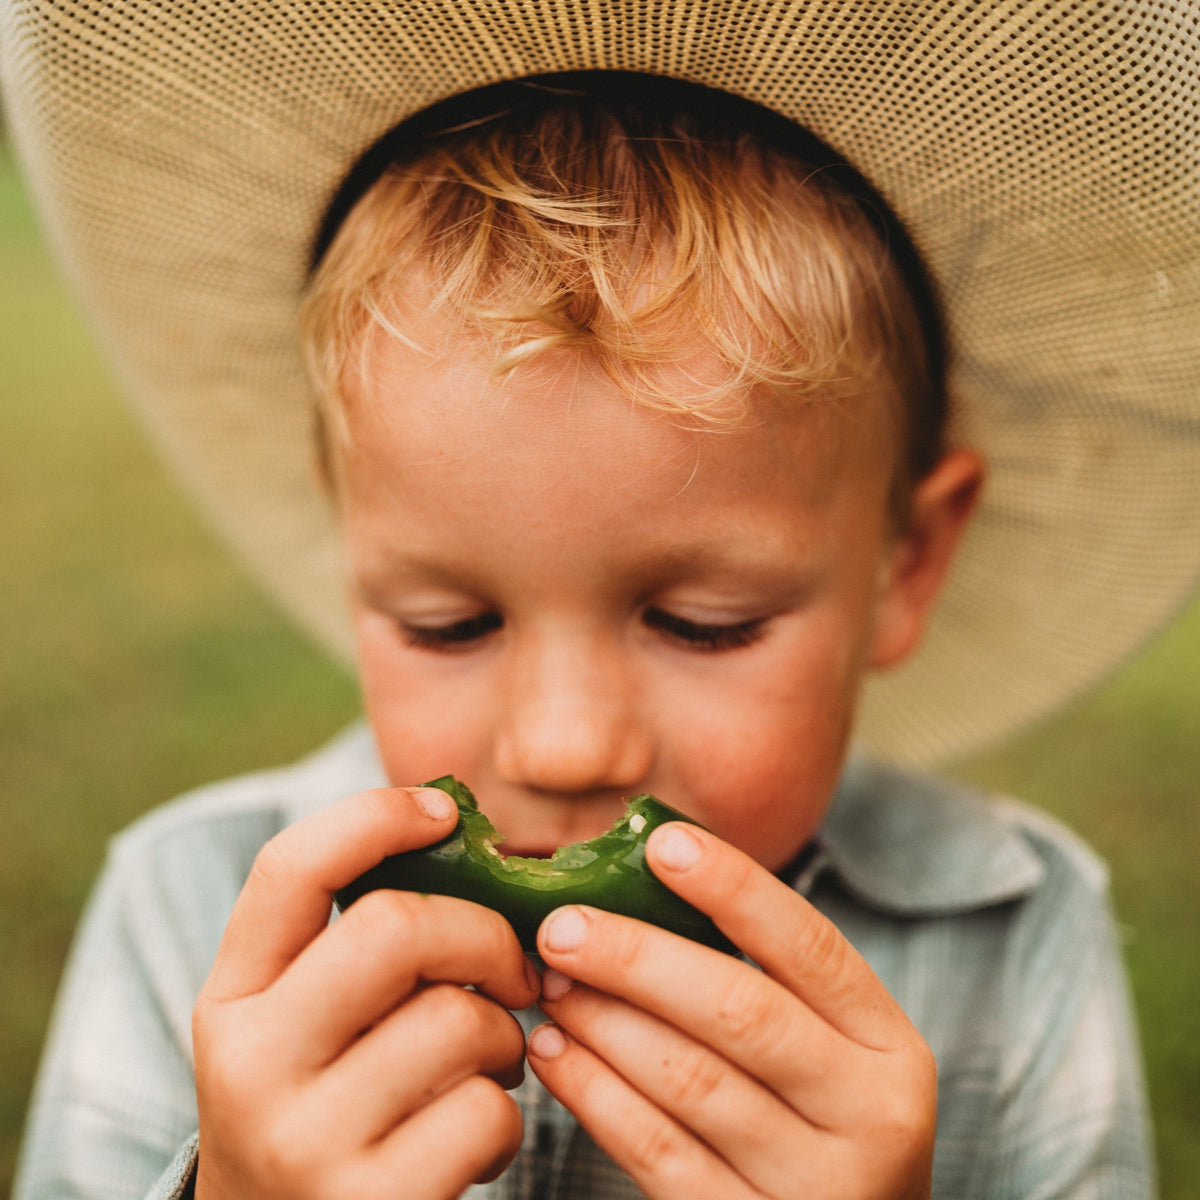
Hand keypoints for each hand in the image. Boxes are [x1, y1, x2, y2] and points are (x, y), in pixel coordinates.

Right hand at [192, 786, 540, 1199]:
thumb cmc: (320, 1109)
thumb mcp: (297, 1026)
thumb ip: (351, 947)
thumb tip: (460, 837)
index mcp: (231, 1000)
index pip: (292, 868)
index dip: (378, 816)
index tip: (446, 812)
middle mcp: (251, 1065)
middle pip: (396, 927)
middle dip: (485, 933)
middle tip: (511, 969)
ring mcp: (304, 1141)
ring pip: (458, 1019)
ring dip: (505, 1034)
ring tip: (489, 1063)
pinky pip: (487, 1113)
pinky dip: (507, 1119)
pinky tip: (476, 1139)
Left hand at [527, 822, 935, 1199]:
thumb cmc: (816, 1125)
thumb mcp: (830, 1053)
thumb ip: (766, 982)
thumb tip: (648, 881)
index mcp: (889, 1049)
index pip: (810, 946)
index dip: (734, 887)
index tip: (661, 842)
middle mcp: (868, 1116)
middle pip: (741, 1011)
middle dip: (639, 958)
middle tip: (562, 925)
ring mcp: (814, 1185)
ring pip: (689, 1081)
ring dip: (604, 1022)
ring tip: (552, 982)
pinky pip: (657, 1152)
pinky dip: (595, 1094)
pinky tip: (555, 1054)